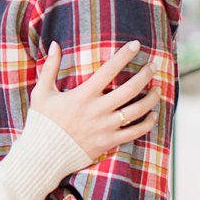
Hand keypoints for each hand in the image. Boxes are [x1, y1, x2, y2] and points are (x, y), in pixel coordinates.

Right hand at [29, 40, 160, 160]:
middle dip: (145, 74)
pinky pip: (135, 133)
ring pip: (137, 110)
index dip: (124, 55)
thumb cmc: (42, 122)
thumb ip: (49, 67)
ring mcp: (105, 127)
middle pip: (130, 89)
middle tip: (153, 66)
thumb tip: (54, 44)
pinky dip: (147, 123)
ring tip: (157, 88)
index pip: (109, 70)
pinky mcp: (108, 143)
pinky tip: (152, 115)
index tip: (136, 45)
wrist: (42, 155)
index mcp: (83, 95)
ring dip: (151, 98)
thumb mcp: (41, 93)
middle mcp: (97, 110)